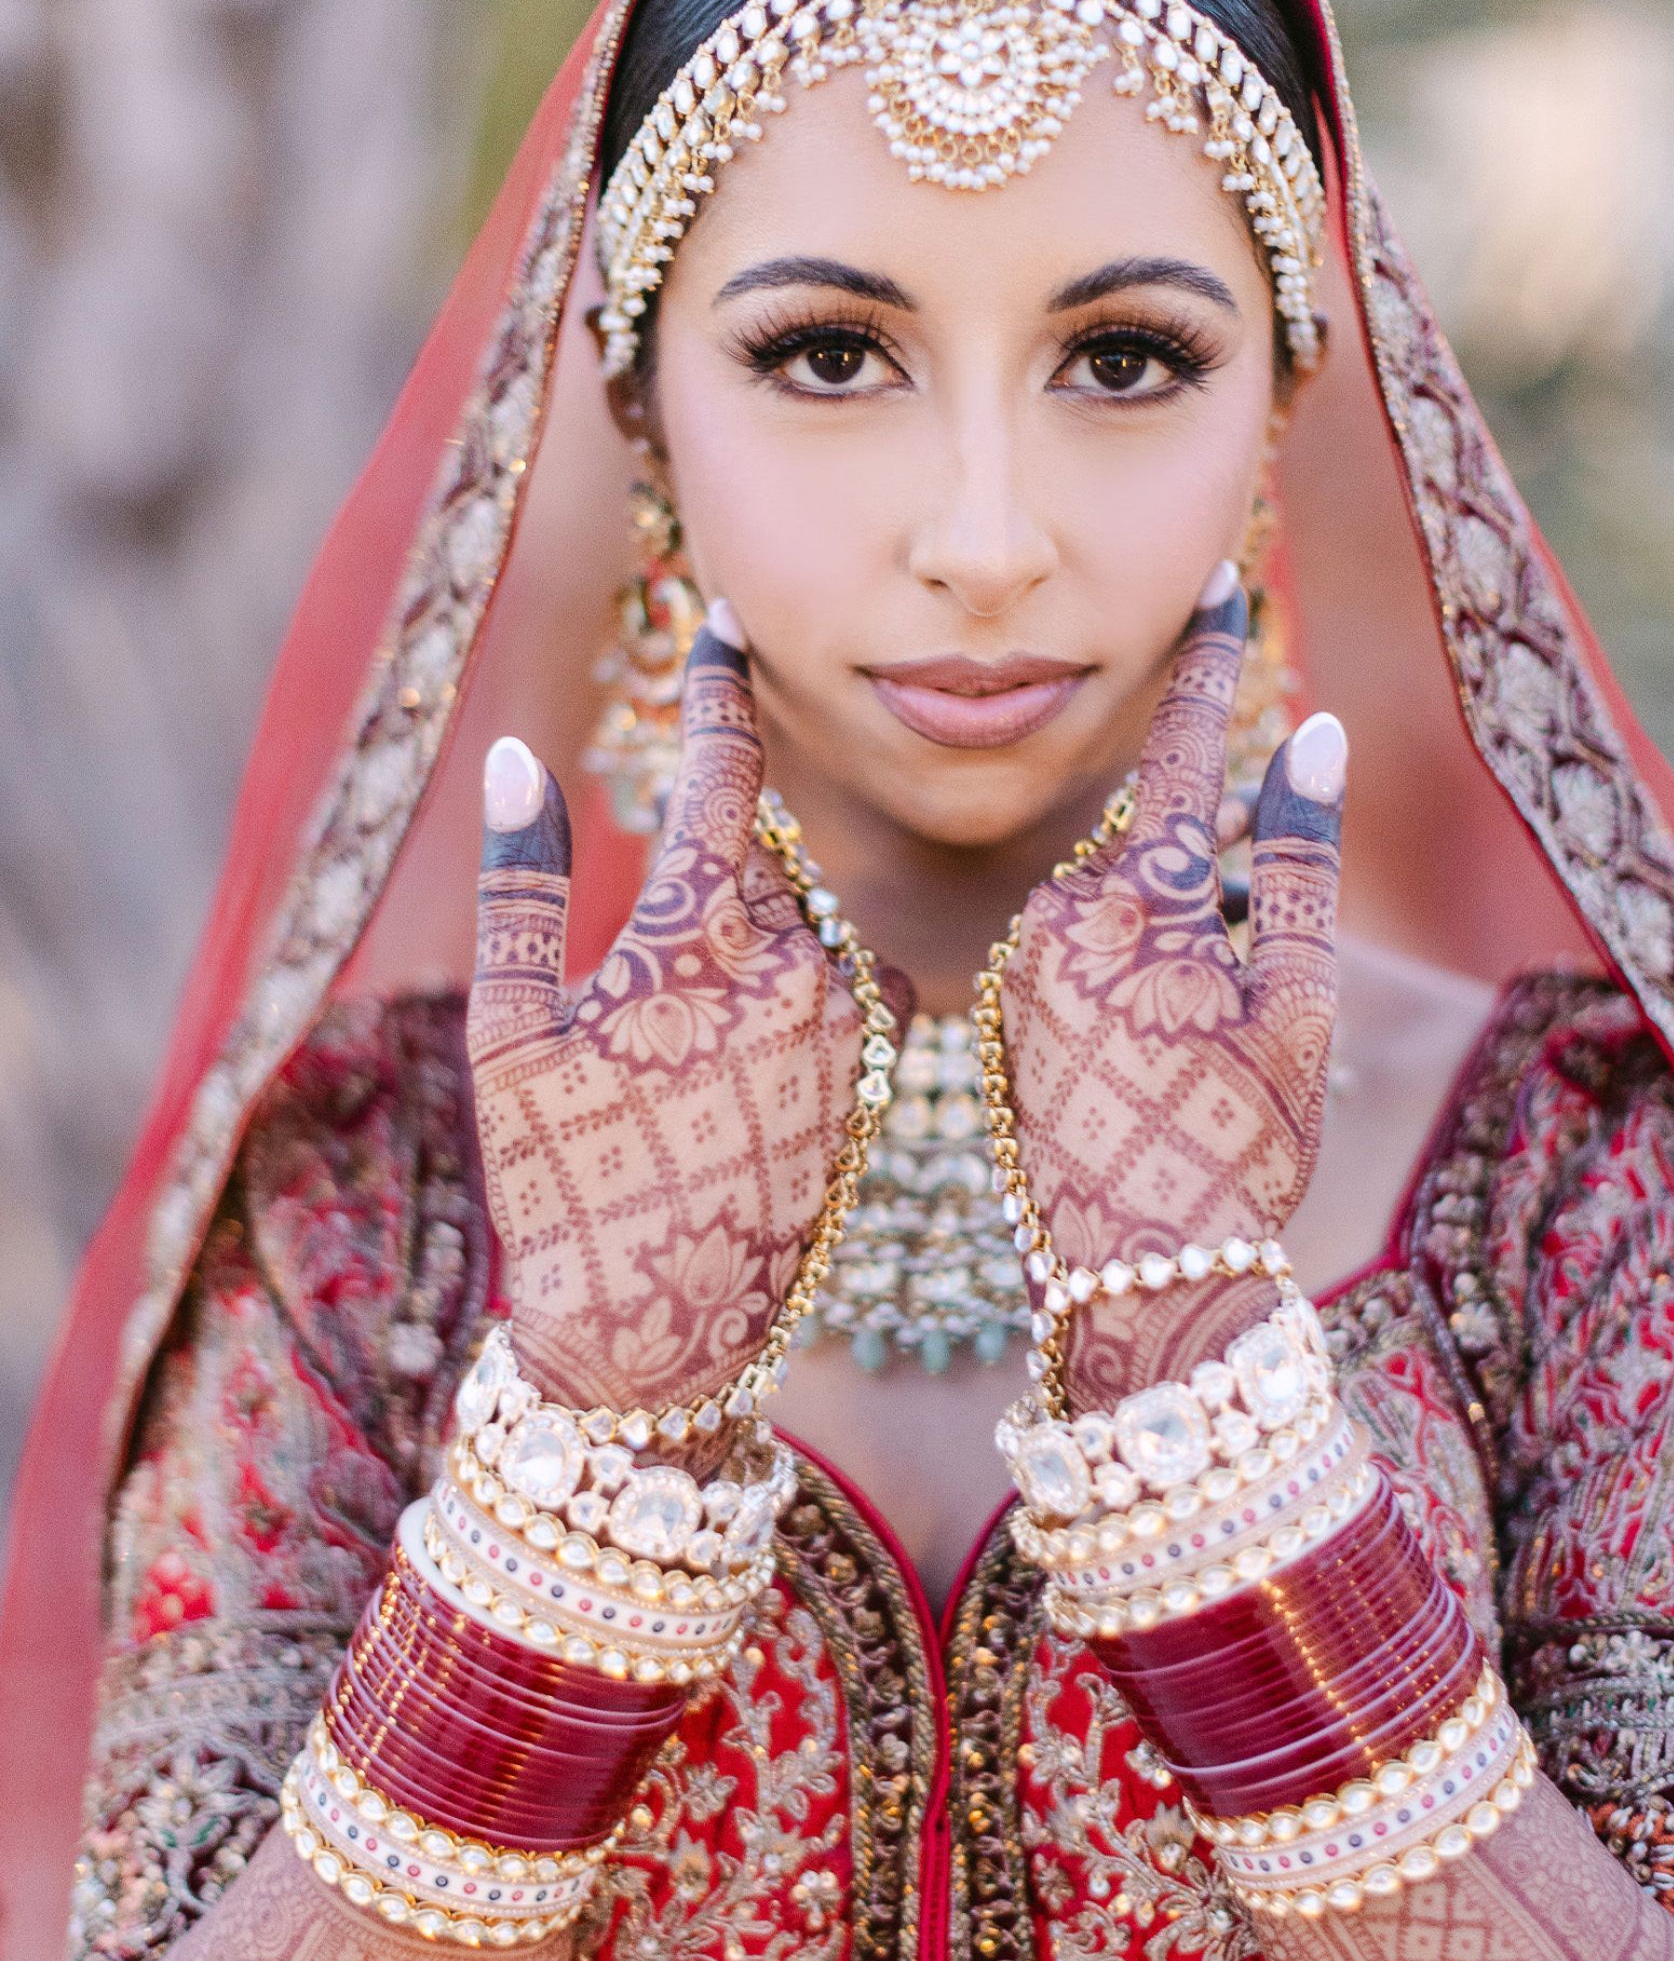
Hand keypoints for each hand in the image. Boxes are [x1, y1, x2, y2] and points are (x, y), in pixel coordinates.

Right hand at [466, 614, 870, 1414]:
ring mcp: (853, 1026)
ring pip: (806, 920)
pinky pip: (838, 986)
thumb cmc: (563, 1188)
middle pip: (767, 852)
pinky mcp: (876, 1079)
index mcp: (708, 937)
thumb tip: (523, 755)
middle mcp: (806, 966)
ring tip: (681, 1057)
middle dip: (717, 863)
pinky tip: (726, 1080)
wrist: (660, 1340)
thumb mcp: (511, 1034)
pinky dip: (789, 990)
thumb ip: (526, 885)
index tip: (719, 620)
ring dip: (751, 937)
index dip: (716, 686)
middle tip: (653, 983)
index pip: (727, 768)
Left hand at [1000, 570, 1345, 1410]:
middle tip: (1231, 957)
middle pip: (1151, 839)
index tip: (1219, 586)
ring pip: (1114, 902)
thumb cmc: (1237, 1149)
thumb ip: (1300, 863)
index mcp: (1144, 904)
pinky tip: (1151, 1067)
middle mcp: (1061, 915)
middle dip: (1199, 859)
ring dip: (1163, 935)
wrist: (1131, 1280)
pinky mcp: (1001, 1012)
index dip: (1210, 667)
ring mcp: (1021, 965)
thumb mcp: (1299, 1005)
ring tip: (1194, 1059)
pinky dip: (1124, 973)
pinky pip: (1077, 954)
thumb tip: (1312, 735)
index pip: (1186, 753)